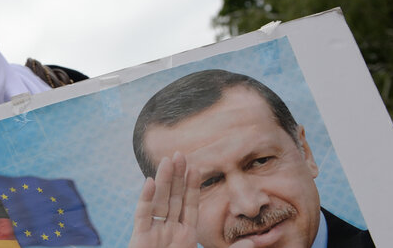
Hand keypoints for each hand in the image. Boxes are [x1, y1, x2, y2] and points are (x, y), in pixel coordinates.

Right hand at [128, 152, 254, 247]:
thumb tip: (253, 244)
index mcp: (185, 237)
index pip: (189, 206)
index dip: (192, 186)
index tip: (196, 166)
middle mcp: (169, 232)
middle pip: (173, 198)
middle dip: (176, 176)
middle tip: (180, 153)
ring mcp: (154, 235)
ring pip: (158, 201)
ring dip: (162, 180)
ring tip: (167, 160)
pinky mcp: (139, 240)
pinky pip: (143, 216)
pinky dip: (145, 199)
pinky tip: (149, 182)